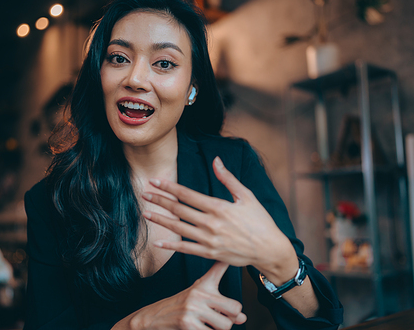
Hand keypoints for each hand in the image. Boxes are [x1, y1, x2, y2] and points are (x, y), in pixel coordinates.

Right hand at [124, 262, 245, 329]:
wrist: (153, 318)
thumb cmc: (180, 307)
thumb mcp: (199, 294)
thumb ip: (223, 304)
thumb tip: (243, 317)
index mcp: (204, 285)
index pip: (219, 268)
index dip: (227, 260)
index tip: (239, 254)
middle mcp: (199, 293)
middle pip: (235, 308)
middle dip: (231, 318)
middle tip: (220, 319)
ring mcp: (193, 308)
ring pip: (226, 325)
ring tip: (208, 325)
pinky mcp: (187, 324)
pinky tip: (198, 329)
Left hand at [142, 157, 296, 277]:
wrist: (269, 249)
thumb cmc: (260, 221)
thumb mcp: (247, 196)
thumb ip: (228, 179)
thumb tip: (216, 160)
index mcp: (219, 207)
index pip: (188, 195)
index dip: (169, 187)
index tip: (155, 181)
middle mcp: (211, 223)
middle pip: (179, 210)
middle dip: (160, 201)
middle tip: (144, 194)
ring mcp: (209, 240)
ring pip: (179, 229)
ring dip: (161, 221)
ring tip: (146, 213)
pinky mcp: (210, 253)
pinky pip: (186, 249)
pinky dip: (171, 246)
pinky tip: (158, 242)